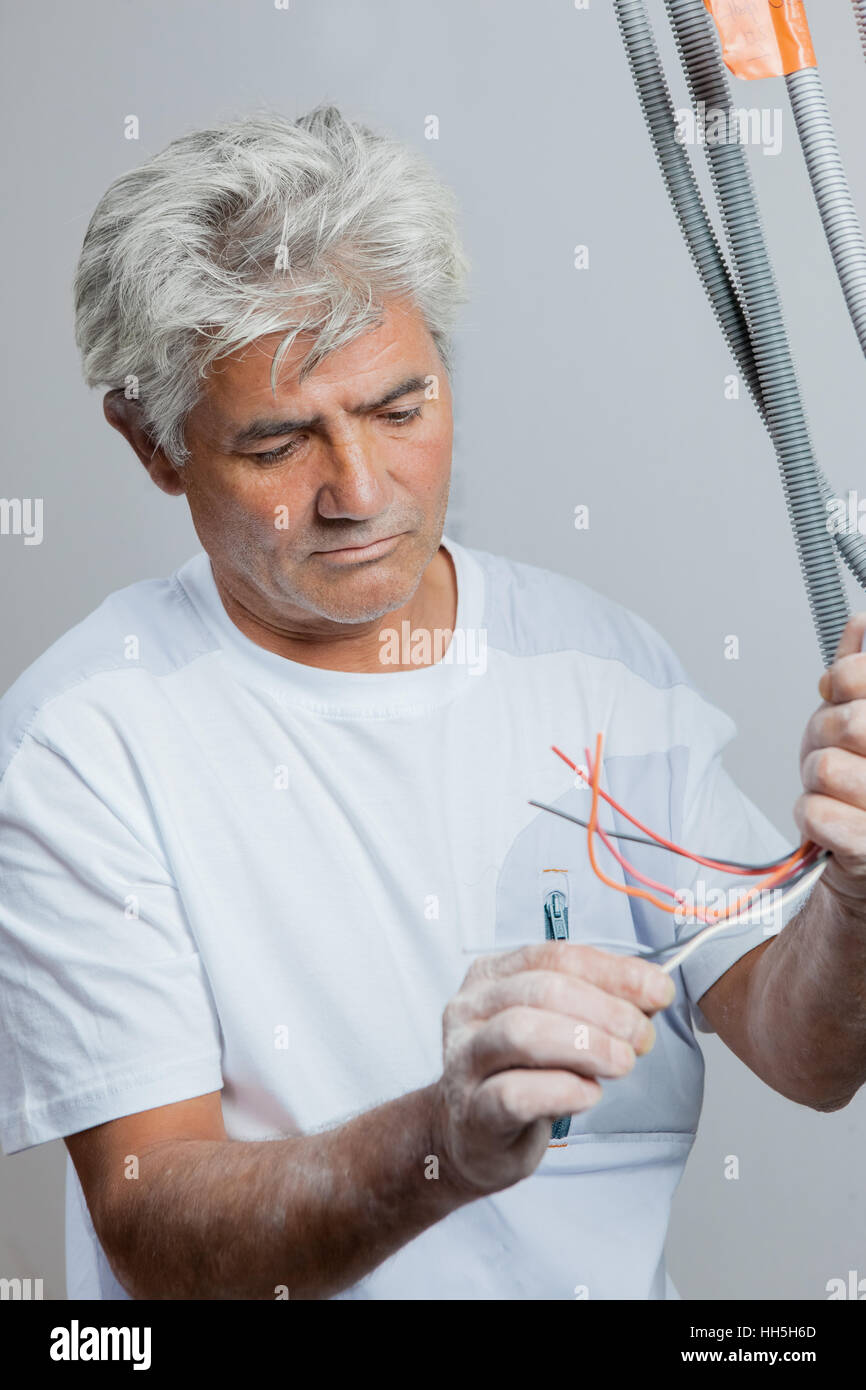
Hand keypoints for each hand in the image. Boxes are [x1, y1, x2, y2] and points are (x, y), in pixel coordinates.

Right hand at [430, 942, 675, 1197]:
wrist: (471, 1136)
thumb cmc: (520, 1073)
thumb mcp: (556, 1026)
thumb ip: (596, 1004)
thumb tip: (652, 992)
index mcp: (491, 976)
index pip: (555, 955)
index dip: (613, 971)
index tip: (658, 990)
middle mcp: (469, 1010)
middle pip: (542, 989)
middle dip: (606, 1010)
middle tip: (642, 1036)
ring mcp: (464, 1060)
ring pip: (523, 1032)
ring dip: (587, 1045)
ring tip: (622, 1063)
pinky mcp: (471, 1112)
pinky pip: (516, 1094)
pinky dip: (564, 1090)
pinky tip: (588, 1093)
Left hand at [797, 612, 865, 915]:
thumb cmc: (865, 781)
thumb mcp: (859, 713)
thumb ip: (863, 671)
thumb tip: (863, 624)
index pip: (861, 677)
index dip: (848, 678)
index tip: (841, 690)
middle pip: (848, 723)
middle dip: (827, 731)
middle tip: (836, 747)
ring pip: (825, 767)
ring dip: (814, 776)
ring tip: (835, 786)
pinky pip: (814, 811)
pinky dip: (809, 812)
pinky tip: (829, 817)